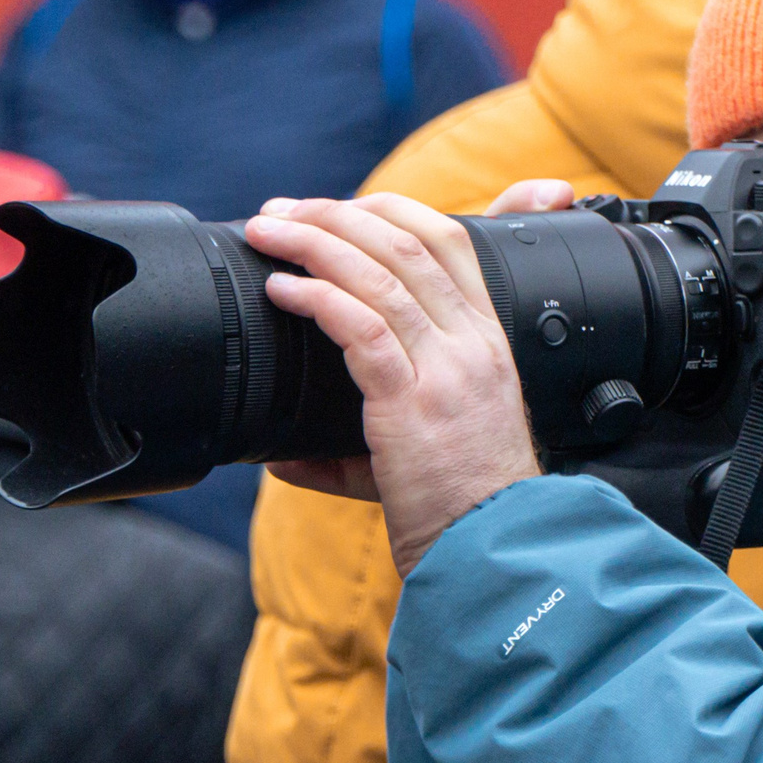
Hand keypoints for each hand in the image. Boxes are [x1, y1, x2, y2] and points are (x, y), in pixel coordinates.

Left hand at [245, 184, 571, 576]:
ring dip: (316, 242)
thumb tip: (286, 457)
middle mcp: (473, 345)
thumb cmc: (464, 510)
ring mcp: (447, 370)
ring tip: (269, 233)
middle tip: (283, 212)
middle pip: (408, 242)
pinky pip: (362, 327)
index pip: (451, 242)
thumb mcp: (431, 451)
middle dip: (337, 213)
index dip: (390, 209)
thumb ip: (361, 446)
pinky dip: (318, 298)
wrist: (494, 554)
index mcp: (487, 342)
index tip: (337, 208)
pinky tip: (284, 289)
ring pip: (382, 273)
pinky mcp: (413, 402)